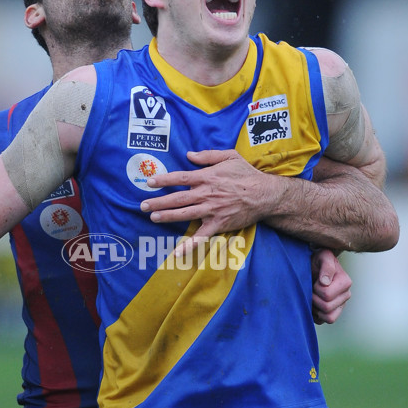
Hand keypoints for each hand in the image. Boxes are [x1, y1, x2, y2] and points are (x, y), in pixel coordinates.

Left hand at [140, 149, 284, 256]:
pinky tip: (178, 252)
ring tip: (153, 218)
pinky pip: (201, 236)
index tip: (150, 182)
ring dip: (167, 217)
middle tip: (143, 205)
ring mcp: (211, 210)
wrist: (264, 195)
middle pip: (178, 198)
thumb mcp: (230, 156)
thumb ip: (208, 155)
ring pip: (185, 214)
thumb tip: (188, 154)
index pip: (180, 178)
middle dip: (158, 202)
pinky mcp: (218, 224)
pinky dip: (190, 245)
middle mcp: (206, 194)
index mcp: (207, 177)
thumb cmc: (247, 174)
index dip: (164, 180)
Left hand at [311, 249, 351, 324]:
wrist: (313, 266)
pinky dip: (315, 315)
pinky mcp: (332, 313)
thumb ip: (326, 266)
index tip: (315, 281)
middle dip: (314, 298)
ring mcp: (340, 306)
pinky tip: (312, 304)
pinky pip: (324, 322)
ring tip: (312, 297)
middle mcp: (346, 295)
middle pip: (327, 307)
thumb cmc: (318, 260)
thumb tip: (325, 282)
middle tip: (310, 289)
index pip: (327, 295)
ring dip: (315, 308)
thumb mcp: (322, 256)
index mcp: (345, 283)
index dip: (316, 289)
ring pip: (328, 318)